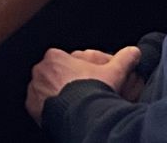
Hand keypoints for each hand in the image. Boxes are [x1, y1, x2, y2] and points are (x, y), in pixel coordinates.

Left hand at [25, 45, 142, 123]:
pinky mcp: (32, 105)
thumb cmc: (95, 89)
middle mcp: (40, 70)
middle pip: (53, 74)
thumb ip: (124, 59)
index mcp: (55, 57)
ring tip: (71, 102)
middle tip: (78, 91)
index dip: (76, 70)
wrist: (83, 114)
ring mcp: (34, 88)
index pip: (64, 60)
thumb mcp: (114, 72)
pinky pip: (38, 104)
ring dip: (54, 93)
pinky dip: (47, 107)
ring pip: (44, 88)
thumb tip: (135, 51)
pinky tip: (61, 110)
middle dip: (63, 81)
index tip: (84, 79)